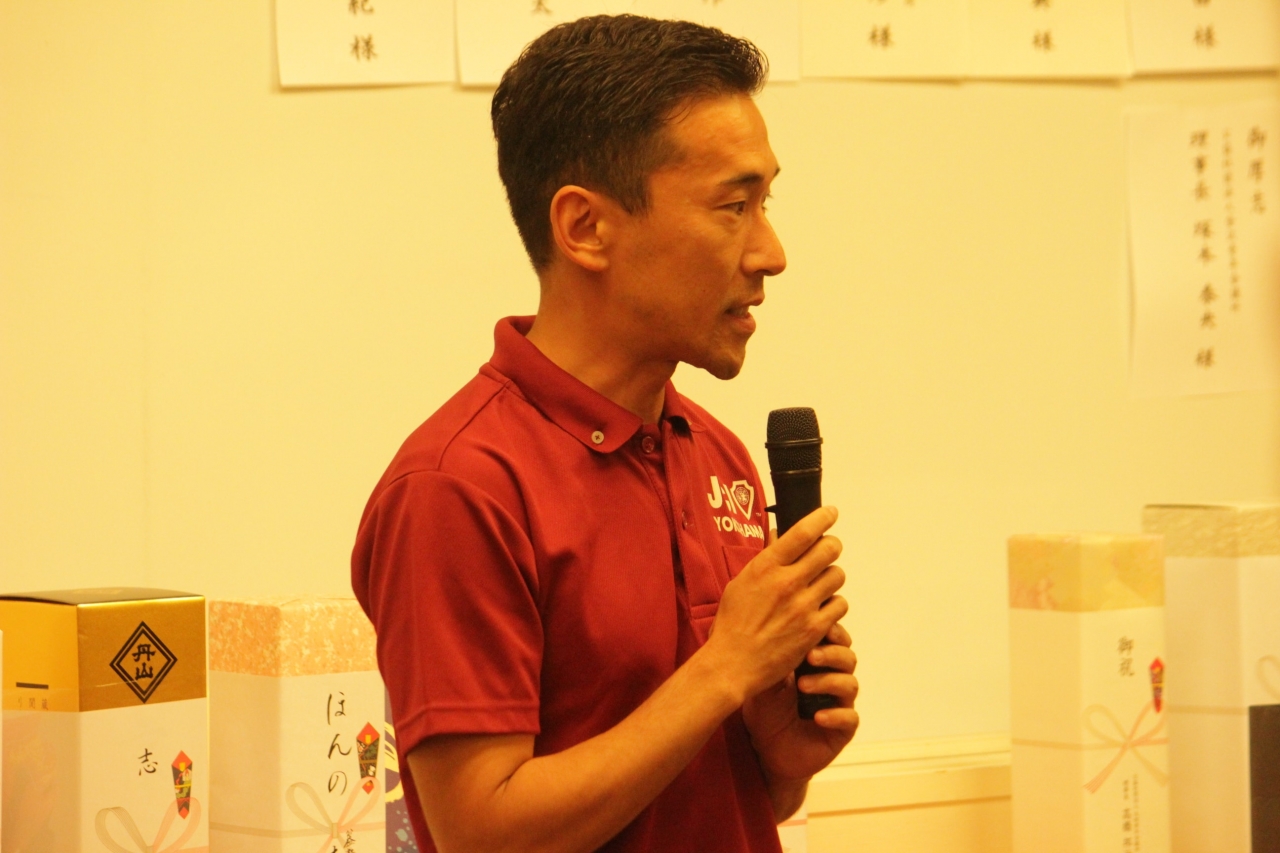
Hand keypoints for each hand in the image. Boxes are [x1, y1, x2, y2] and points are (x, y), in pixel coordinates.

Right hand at [701, 507, 845, 704]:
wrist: (733, 664)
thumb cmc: (732, 625)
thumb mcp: (740, 584)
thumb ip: (764, 560)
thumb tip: (779, 535)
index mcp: (765, 567)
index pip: (803, 532)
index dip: (822, 518)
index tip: (831, 513)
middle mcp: (786, 582)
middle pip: (829, 549)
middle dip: (831, 546)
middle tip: (827, 551)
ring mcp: (803, 606)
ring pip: (838, 575)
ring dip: (832, 576)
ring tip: (821, 584)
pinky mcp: (815, 629)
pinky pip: (840, 605)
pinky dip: (834, 604)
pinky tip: (822, 608)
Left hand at [741, 620, 859, 786]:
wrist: (764, 750)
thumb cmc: (765, 711)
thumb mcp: (764, 683)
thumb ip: (773, 659)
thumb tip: (773, 628)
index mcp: (817, 664)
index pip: (834, 640)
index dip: (831, 632)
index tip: (817, 626)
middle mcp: (832, 680)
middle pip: (847, 658)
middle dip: (831, 653)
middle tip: (810, 655)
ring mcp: (839, 705)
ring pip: (850, 685)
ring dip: (828, 681)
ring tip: (803, 686)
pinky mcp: (842, 731)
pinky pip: (849, 718)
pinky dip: (835, 715)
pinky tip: (818, 716)